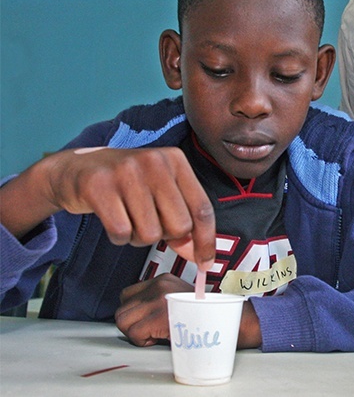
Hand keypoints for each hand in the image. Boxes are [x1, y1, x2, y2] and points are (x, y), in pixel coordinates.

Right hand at [0, 147, 214, 269]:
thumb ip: (182, 220)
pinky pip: (121, 232)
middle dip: (165, 235)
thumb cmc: (127, 183)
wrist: (78, 167)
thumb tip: (201, 257)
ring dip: (138, 236)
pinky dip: (118, 236)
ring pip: (150, 233)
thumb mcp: (160, 191)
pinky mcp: (99, 186)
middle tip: (148, 222)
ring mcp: (126, 171)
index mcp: (176, 160)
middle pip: (179, 225)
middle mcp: (155, 161)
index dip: (206, 240)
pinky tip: (113, 218)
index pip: (201, 208)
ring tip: (129, 217)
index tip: (206, 263)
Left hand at [116, 274, 262, 348]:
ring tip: (154, 333)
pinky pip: (134, 334)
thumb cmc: (203, 313)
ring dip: (135, 333)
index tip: (144, 319)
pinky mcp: (159, 315)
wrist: (222, 318)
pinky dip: (142, 341)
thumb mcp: (178, 297)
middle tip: (149, 330)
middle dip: (132, 324)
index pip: (127, 294)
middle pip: (122, 308)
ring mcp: (157, 299)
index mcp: (162, 279)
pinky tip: (158, 337)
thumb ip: (158, 299)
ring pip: (123, 321)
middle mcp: (158, 286)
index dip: (133, 311)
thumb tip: (137, 316)